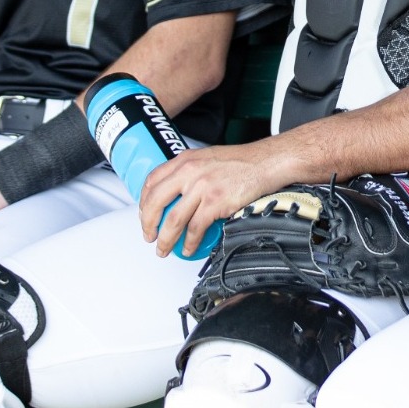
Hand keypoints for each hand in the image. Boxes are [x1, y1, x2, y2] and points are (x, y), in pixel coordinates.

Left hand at [139, 140, 298, 257]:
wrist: (264, 163)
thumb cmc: (241, 161)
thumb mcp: (207, 158)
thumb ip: (189, 171)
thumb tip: (177, 192)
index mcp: (185, 160)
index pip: (152, 181)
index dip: (143, 202)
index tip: (144, 214)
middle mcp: (189, 172)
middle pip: (155, 202)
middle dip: (148, 224)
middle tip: (149, 236)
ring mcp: (201, 187)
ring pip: (173, 220)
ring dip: (165, 239)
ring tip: (164, 249)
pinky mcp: (215, 202)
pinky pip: (195, 228)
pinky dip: (189, 243)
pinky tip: (188, 249)